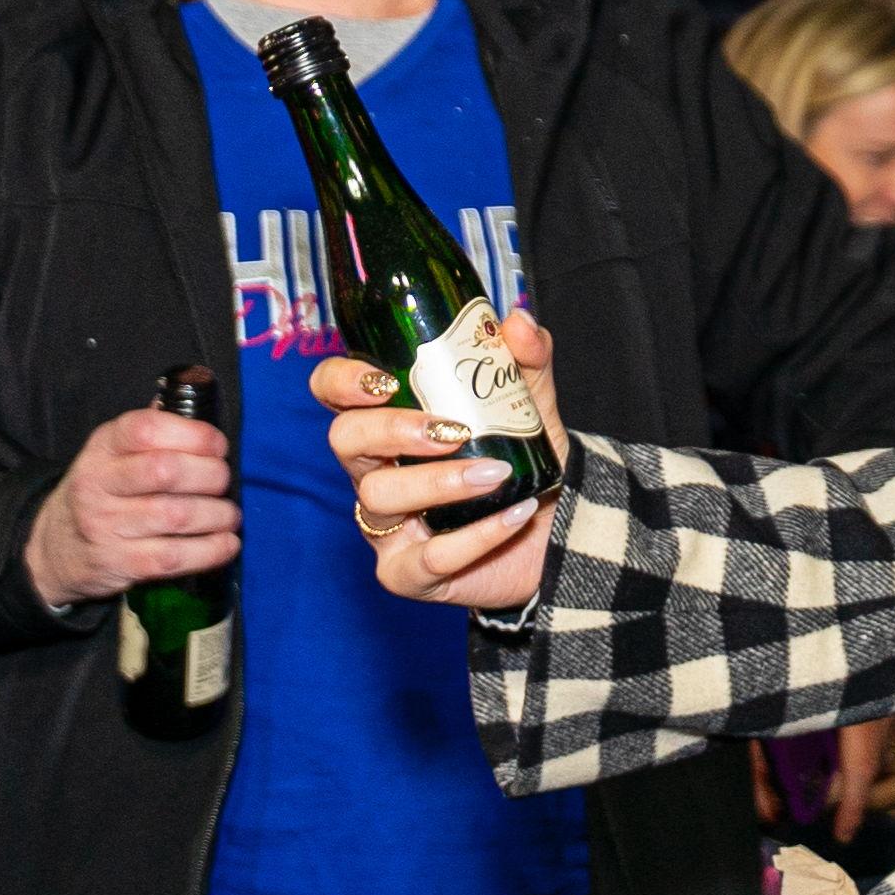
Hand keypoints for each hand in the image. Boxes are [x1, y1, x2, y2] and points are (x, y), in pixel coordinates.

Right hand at [24, 398, 237, 615]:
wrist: (53, 548)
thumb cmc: (101, 491)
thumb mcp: (111, 452)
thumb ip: (149, 428)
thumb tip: (191, 392)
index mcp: (102, 447)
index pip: (146, 429)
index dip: (193, 434)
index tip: (218, 446)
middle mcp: (98, 483)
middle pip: (165, 471)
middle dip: (210, 475)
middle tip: (224, 481)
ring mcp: (105, 525)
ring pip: (175, 515)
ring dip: (216, 514)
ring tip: (230, 514)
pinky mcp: (119, 564)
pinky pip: (173, 557)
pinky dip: (210, 550)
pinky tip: (226, 543)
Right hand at [314, 316, 567, 609]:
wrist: (559, 535)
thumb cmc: (526, 466)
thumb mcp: (530, 407)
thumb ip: (525, 360)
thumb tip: (515, 321)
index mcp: (390, 424)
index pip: (334, 393)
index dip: (340, 382)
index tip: (380, 380)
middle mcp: (376, 472)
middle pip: (345, 440)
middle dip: (392, 430)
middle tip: (450, 430)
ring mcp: (387, 526)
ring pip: (379, 497)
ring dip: (440, 482)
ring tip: (496, 474)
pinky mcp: (408, 573)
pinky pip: (425, 558)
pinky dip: (475, 536)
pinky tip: (515, 515)